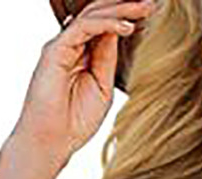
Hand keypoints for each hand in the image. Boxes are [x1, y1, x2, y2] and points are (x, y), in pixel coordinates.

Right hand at [10, 0, 155, 166]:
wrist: (51, 142)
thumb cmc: (74, 122)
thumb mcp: (102, 88)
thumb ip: (108, 60)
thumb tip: (119, 32)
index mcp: (82, 55)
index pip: (105, 26)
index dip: (126, 16)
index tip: (150, 12)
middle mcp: (71, 45)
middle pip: (99, 14)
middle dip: (126, 6)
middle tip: (151, 2)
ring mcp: (62, 46)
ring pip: (92, 15)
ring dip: (120, 9)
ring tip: (144, 7)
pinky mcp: (55, 50)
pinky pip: (83, 27)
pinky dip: (106, 24)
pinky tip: (126, 27)